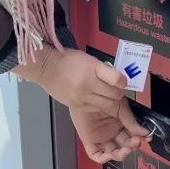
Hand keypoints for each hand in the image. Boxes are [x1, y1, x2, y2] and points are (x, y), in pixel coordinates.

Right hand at [14, 46, 129, 114]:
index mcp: (93, 68)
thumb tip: (118, 79)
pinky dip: (99, 105)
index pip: (117, 79)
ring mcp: (82, 97)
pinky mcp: (77, 105)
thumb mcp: (88, 59)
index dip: (123, 82)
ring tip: (106, 95)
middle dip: (118, 93)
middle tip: (116, 89)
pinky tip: (95, 98)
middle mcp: (88, 84)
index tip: (123, 81)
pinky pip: (95, 109)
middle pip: (114, 95)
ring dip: (110, 101)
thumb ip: (103, 70)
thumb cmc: (67, 60)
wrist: (46, 67)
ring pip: (107, 105)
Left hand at [70, 101, 148, 162]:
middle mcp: (112, 133)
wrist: (85, 92)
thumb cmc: (102, 97)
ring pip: (113, 153)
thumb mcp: (120, 107)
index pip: (132, 136)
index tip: (147, 138)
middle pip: (124, 146)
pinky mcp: (89, 141)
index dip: (140, 139)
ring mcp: (101, 138)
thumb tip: (145, 132)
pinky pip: (96, 155)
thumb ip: (131, 121)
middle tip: (136, 142)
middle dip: (132, 146)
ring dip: (121, 155)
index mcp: (121, 125)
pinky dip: (103, 158)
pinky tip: (110, 155)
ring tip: (125, 150)